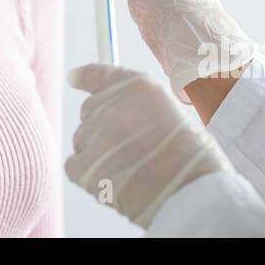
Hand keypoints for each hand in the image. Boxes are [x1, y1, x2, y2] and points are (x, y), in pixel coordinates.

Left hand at [65, 63, 234, 229]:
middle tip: (129, 146)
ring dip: (98, 151)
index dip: (84, 76)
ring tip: (130, 166)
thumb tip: (104, 102)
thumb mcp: (170, 110)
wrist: (190, 191)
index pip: (98, 74)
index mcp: (138, 87)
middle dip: (103, 126)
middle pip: (90, 110)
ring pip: (82, 139)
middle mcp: (112, 105)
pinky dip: (88, 173)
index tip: (74, 77)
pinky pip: (73, 165)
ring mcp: (96, 134)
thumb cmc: (189, 156)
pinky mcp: (86, 165)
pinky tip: (113, 178)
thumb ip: (137, 101)